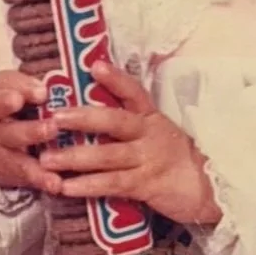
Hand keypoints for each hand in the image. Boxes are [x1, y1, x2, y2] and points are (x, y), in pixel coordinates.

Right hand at [0, 71, 62, 194]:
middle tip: (38, 113)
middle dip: (8, 103)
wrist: (3, 153)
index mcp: (2, 91)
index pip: (2, 81)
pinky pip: (25, 172)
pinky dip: (41, 178)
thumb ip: (54, 85)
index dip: (19, 84)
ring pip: (9, 137)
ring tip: (51, 136)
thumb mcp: (33, 96)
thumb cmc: (28, 113)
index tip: (42, 90)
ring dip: (30, 134)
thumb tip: (91, 71)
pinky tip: (56, 183)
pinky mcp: (11, 167)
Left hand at [38, 63, 222, 226]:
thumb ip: (131, 125)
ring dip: (74, 157)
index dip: (115, 78)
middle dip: (82, 118)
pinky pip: (112, 184)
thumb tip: (91, 114)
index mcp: (152, 118)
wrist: (209, 189)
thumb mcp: (158, 135)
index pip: (134, 92)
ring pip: (107, 155)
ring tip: (47, 159)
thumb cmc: (176, 161)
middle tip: (53, 117)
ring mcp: (148, 159)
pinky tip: (65, 188)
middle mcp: (150, 134)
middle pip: (114, 121)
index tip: (95, 65)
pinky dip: (87, 186)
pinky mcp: (146, 185)